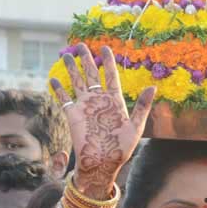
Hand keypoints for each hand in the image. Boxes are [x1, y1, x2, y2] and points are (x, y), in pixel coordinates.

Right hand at [49, 44, 154, 199]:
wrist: (102, 162)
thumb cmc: (122, 148)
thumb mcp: (136, 126)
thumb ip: (143, 106)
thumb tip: (152, 87)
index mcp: (115, 101)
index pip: (110, 76)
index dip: (107, 62)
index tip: (105, 48)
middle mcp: (99, 101)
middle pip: (91, 75)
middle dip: (87, 60)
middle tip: (81, 45)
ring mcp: (85, 106)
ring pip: (77, 83)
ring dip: (72, 69)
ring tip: (67, 55)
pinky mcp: (72, 114)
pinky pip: (64, 98)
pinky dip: (58, 89)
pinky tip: (53, 79)